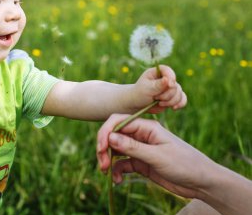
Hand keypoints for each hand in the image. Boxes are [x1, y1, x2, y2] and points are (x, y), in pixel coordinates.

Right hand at [96, 114, 214, 198]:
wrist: (202, 183)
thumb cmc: (185, 164)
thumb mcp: (158, 156)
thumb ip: (133, 147)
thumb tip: (110, 137)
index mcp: (147, 127)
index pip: (118, 122)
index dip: (106, 133)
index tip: (101, 148)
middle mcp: (141, 136)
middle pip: (114, 136)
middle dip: (104, 148)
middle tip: (102, 164)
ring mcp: (140, 149)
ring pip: (116, 151)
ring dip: (108, 161)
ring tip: (107, 173)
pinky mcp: (141, 163)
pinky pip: (123, 164)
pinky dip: (117, 171)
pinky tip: (118, 180)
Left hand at [134, 65, 186, 112]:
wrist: (139, 104)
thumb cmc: (140, 94)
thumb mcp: (146, 89)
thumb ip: (157, 85)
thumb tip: (167, 79)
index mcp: (156, 73)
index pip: (167, 70)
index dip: (171, 76)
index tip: (169, 85)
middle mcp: (165, 79)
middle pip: (175, 85)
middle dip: (167, 94)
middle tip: (156, 97)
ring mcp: (170, 88)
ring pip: (179, 93)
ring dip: (171, 101)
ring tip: (160, 103)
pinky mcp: (173, 97)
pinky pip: (182, 99)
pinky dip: (180, 103)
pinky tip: (174, 108)